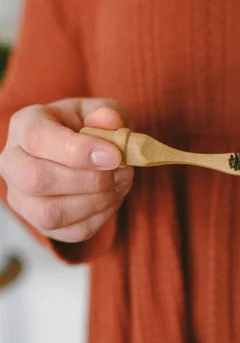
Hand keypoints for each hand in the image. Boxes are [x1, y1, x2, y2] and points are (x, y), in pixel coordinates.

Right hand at [0, 99, 133, 242]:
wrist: (86, 152)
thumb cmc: (90, 127)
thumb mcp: (102, 110)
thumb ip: (107, 113)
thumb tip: (108, 121)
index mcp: (24, 125)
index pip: (37, 139)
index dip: (78, 151)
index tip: (114, 156)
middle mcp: (13, 162)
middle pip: (36, 180)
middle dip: (89, 180)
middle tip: (122, 171)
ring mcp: (22, 198)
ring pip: (50, 213)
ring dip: (96, 202)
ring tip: (121, 184)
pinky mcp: (40, 224)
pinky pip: (71, 231)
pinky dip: (100, 217)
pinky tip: (113, 197)